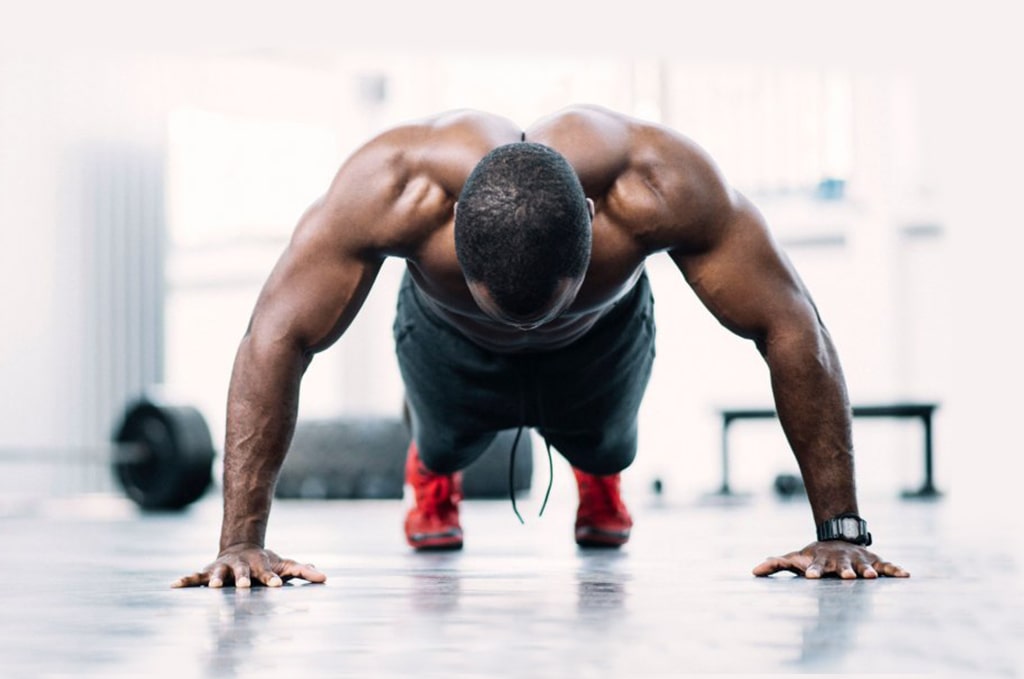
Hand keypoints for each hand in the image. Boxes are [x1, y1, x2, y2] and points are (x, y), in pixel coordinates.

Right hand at [172, 543, 326, 587]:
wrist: (241, 546)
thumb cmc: (266, 561)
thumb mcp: (285, 565)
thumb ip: (304, 571)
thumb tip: (325, 578)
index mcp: (259, 565)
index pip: (268, 573)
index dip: (272, 579)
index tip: (277, 586)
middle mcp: (240, 566)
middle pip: (242, 572)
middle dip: (243, 579)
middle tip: (245, 587)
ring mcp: (223, 568)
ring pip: (218, 573)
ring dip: (215, 579)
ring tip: (215, 586)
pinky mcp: (207, 572)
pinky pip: (195, 577)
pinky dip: (185, 580)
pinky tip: (173, 585)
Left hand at [752, 541, 909, 578]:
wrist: (837, 538)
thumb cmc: (813, 555)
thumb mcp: (794, 558)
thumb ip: (775, 564)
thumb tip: (753, 571)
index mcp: (820, 561)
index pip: (814, 566)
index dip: (812, 571)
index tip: (809, 577)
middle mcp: (840, 560)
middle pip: (841, 566)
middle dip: (843, 571)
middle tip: (845, 577)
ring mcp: (858, 560)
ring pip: (863, 566)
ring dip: (867, 571)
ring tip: (871, 577)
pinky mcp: (874, 561)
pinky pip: (886, 565)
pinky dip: (895, 570)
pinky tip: (906, 575)